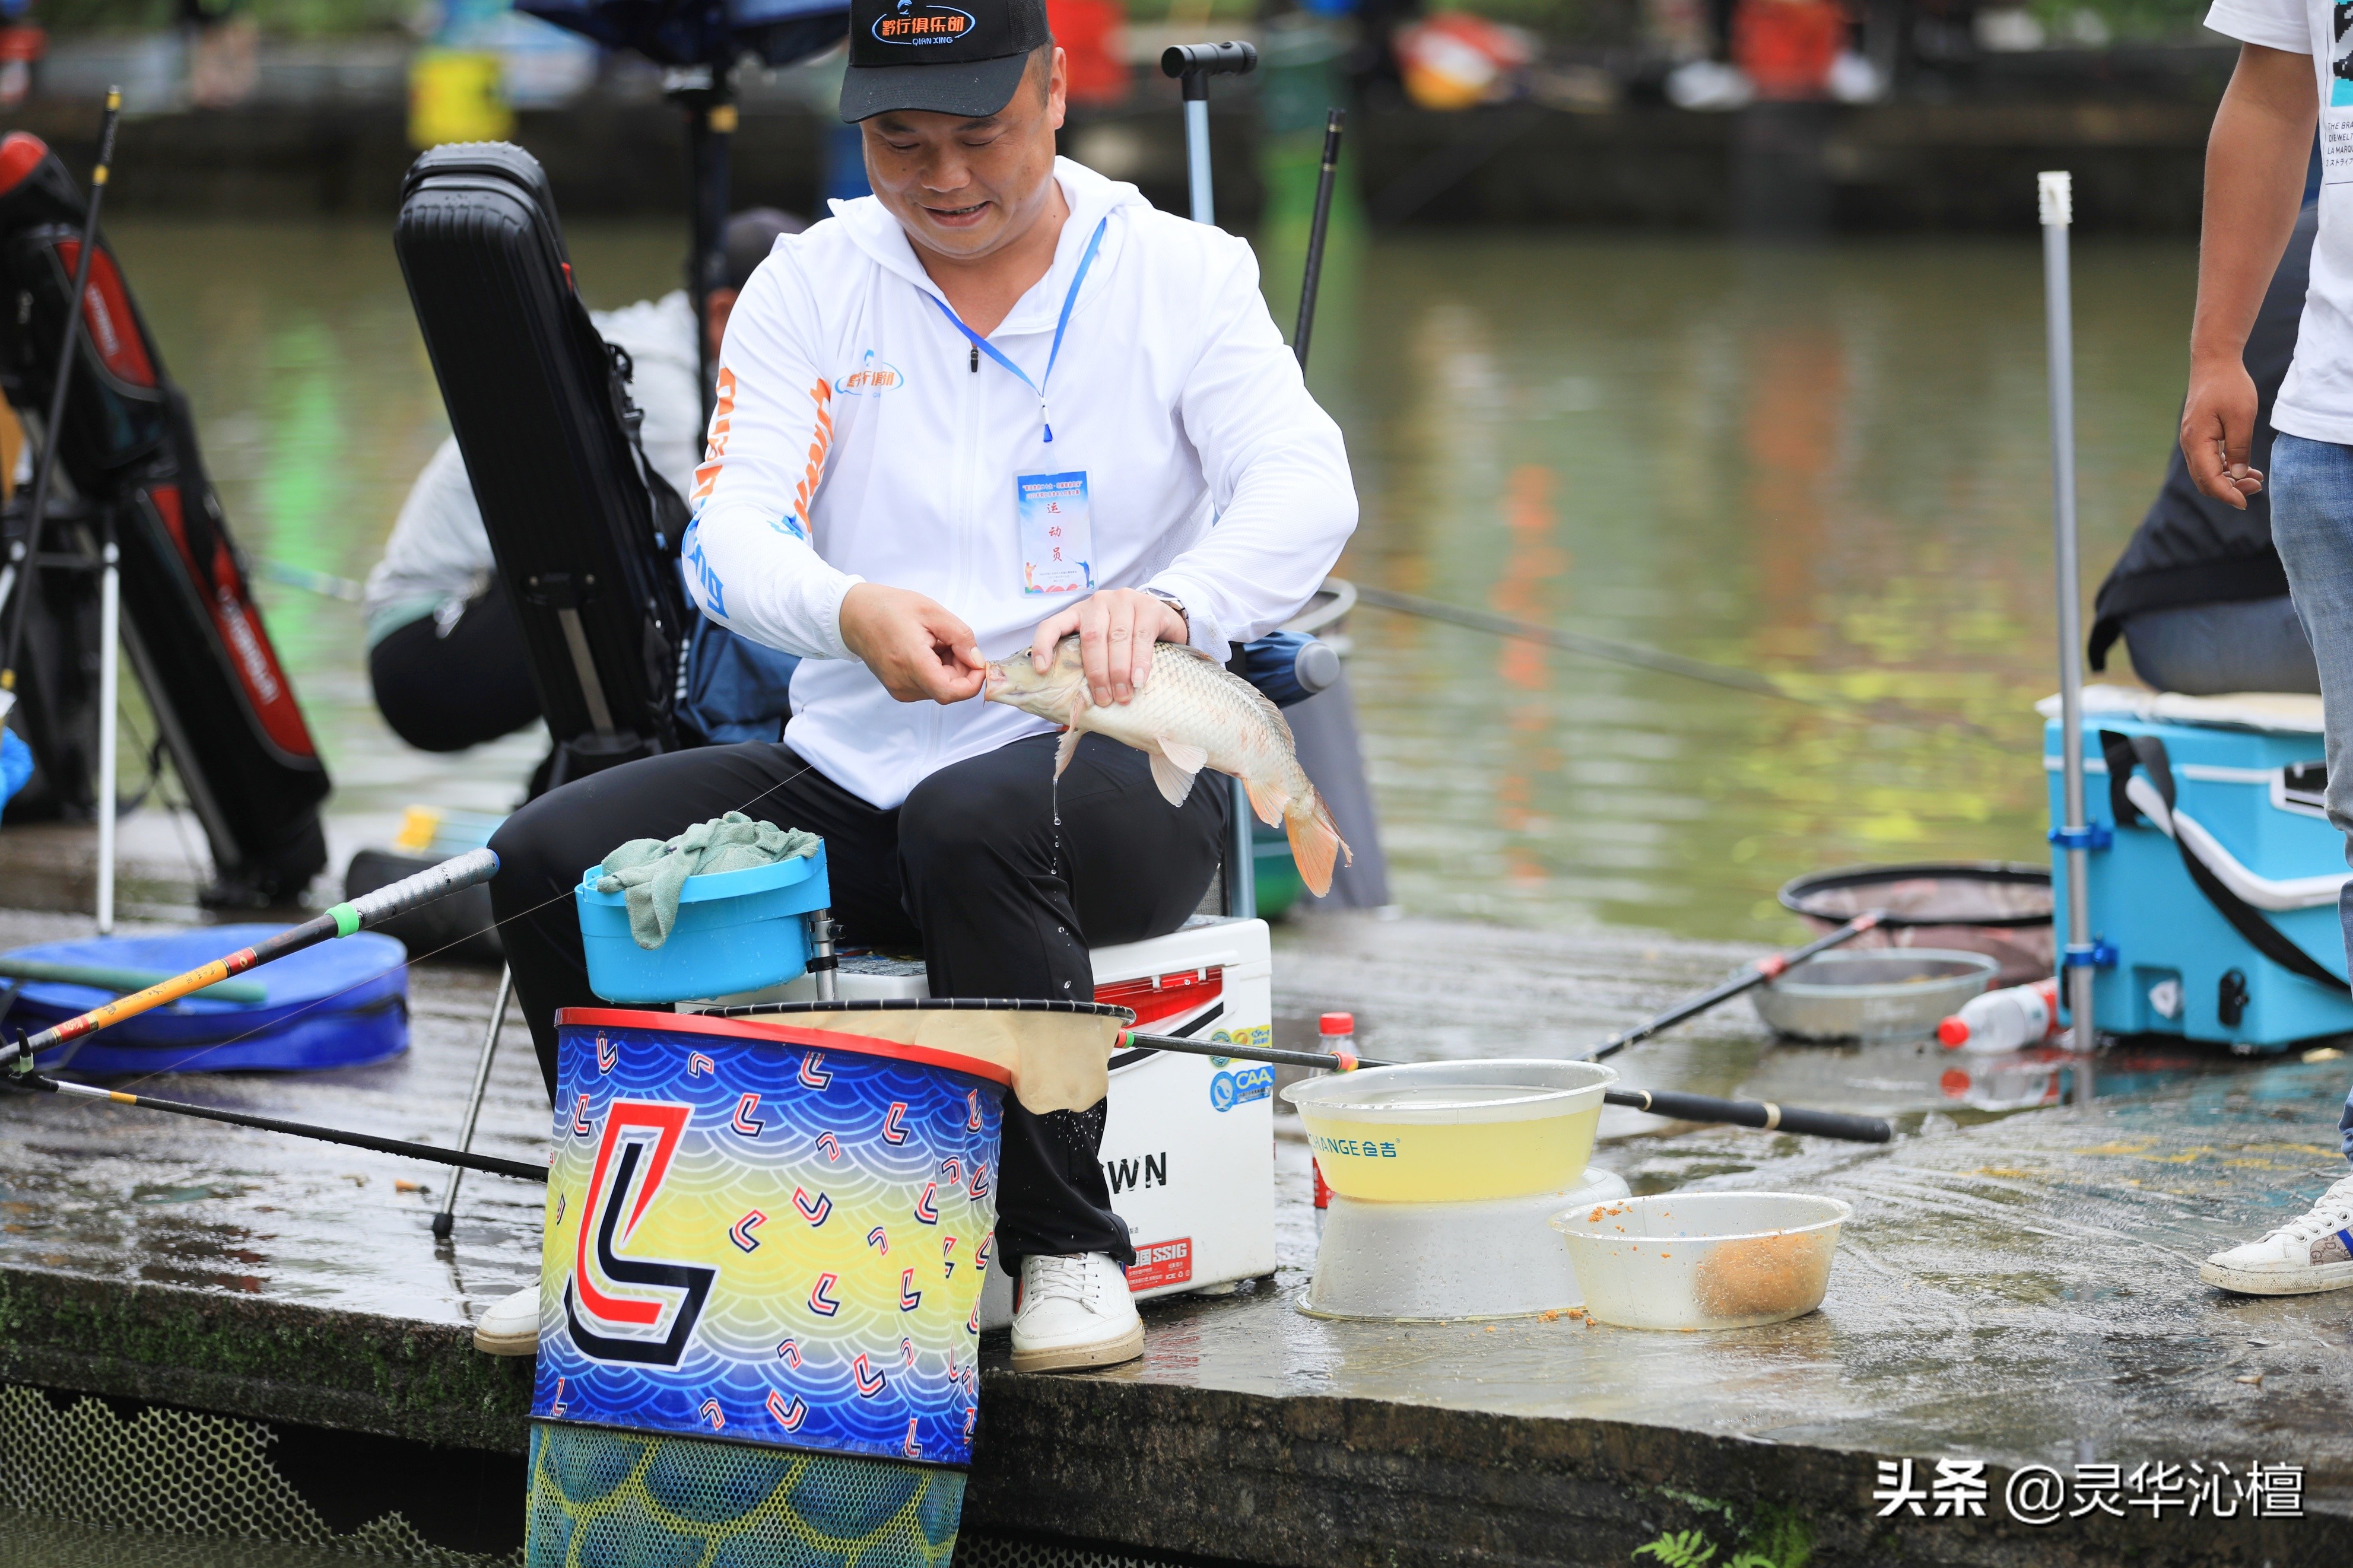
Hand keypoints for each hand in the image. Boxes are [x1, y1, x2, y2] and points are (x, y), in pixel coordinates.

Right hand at [840, 582, 986, 703]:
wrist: (855, 614)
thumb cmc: (889, 608)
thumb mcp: (932, 612)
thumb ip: (960, 637)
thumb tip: (976, 660)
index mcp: (912, 662)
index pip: (951, 692)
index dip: (972, 682)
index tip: (978, 663)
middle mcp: (903, 683)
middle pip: (948, 689)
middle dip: (960, 668)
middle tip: (951, 640)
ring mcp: (899, 689)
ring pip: (939, 689)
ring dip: (947, 669)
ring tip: (934, 642)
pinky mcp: (897, 689)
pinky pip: (927, 686)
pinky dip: (935, 671)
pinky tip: (926, 651)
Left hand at [1030, 589, 1187, 706]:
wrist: (1164, 621)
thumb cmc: (1127, 640)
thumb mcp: (1103, 646)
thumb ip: (1088, 662)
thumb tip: (1073, 699)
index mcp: (1078, 613)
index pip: (1053, 625)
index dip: (1044, 645)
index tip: (1041, 669)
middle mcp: (1098, 602)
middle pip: (1092, 638)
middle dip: (1097, 673)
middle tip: (1104, 700)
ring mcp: (1124, 600)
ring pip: (1117, 638)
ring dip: (1119, 672)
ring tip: (1123, 695)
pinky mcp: (1148, 606)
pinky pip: (1142, 636)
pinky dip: (1140, 662)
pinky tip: (1138, 679)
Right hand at [2181, 356, 2264, 509]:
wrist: (2214, 363)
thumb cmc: (2229, 386)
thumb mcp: (2242, 417)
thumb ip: (2239, 448)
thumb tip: (2237, 475)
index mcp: (2197, 441)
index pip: (2209, 479)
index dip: (2227, 494)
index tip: (2246, 503)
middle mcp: (2190, 444)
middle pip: (2204, 480)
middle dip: (2229, 490)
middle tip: (2256, 488)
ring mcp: (2192, 440)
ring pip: (2206, 472)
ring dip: (2229, 480)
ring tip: (2256, 480)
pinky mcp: (2199, 436)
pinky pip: (2209, 460)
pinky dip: (2225, 468)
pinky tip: (2245, 469)